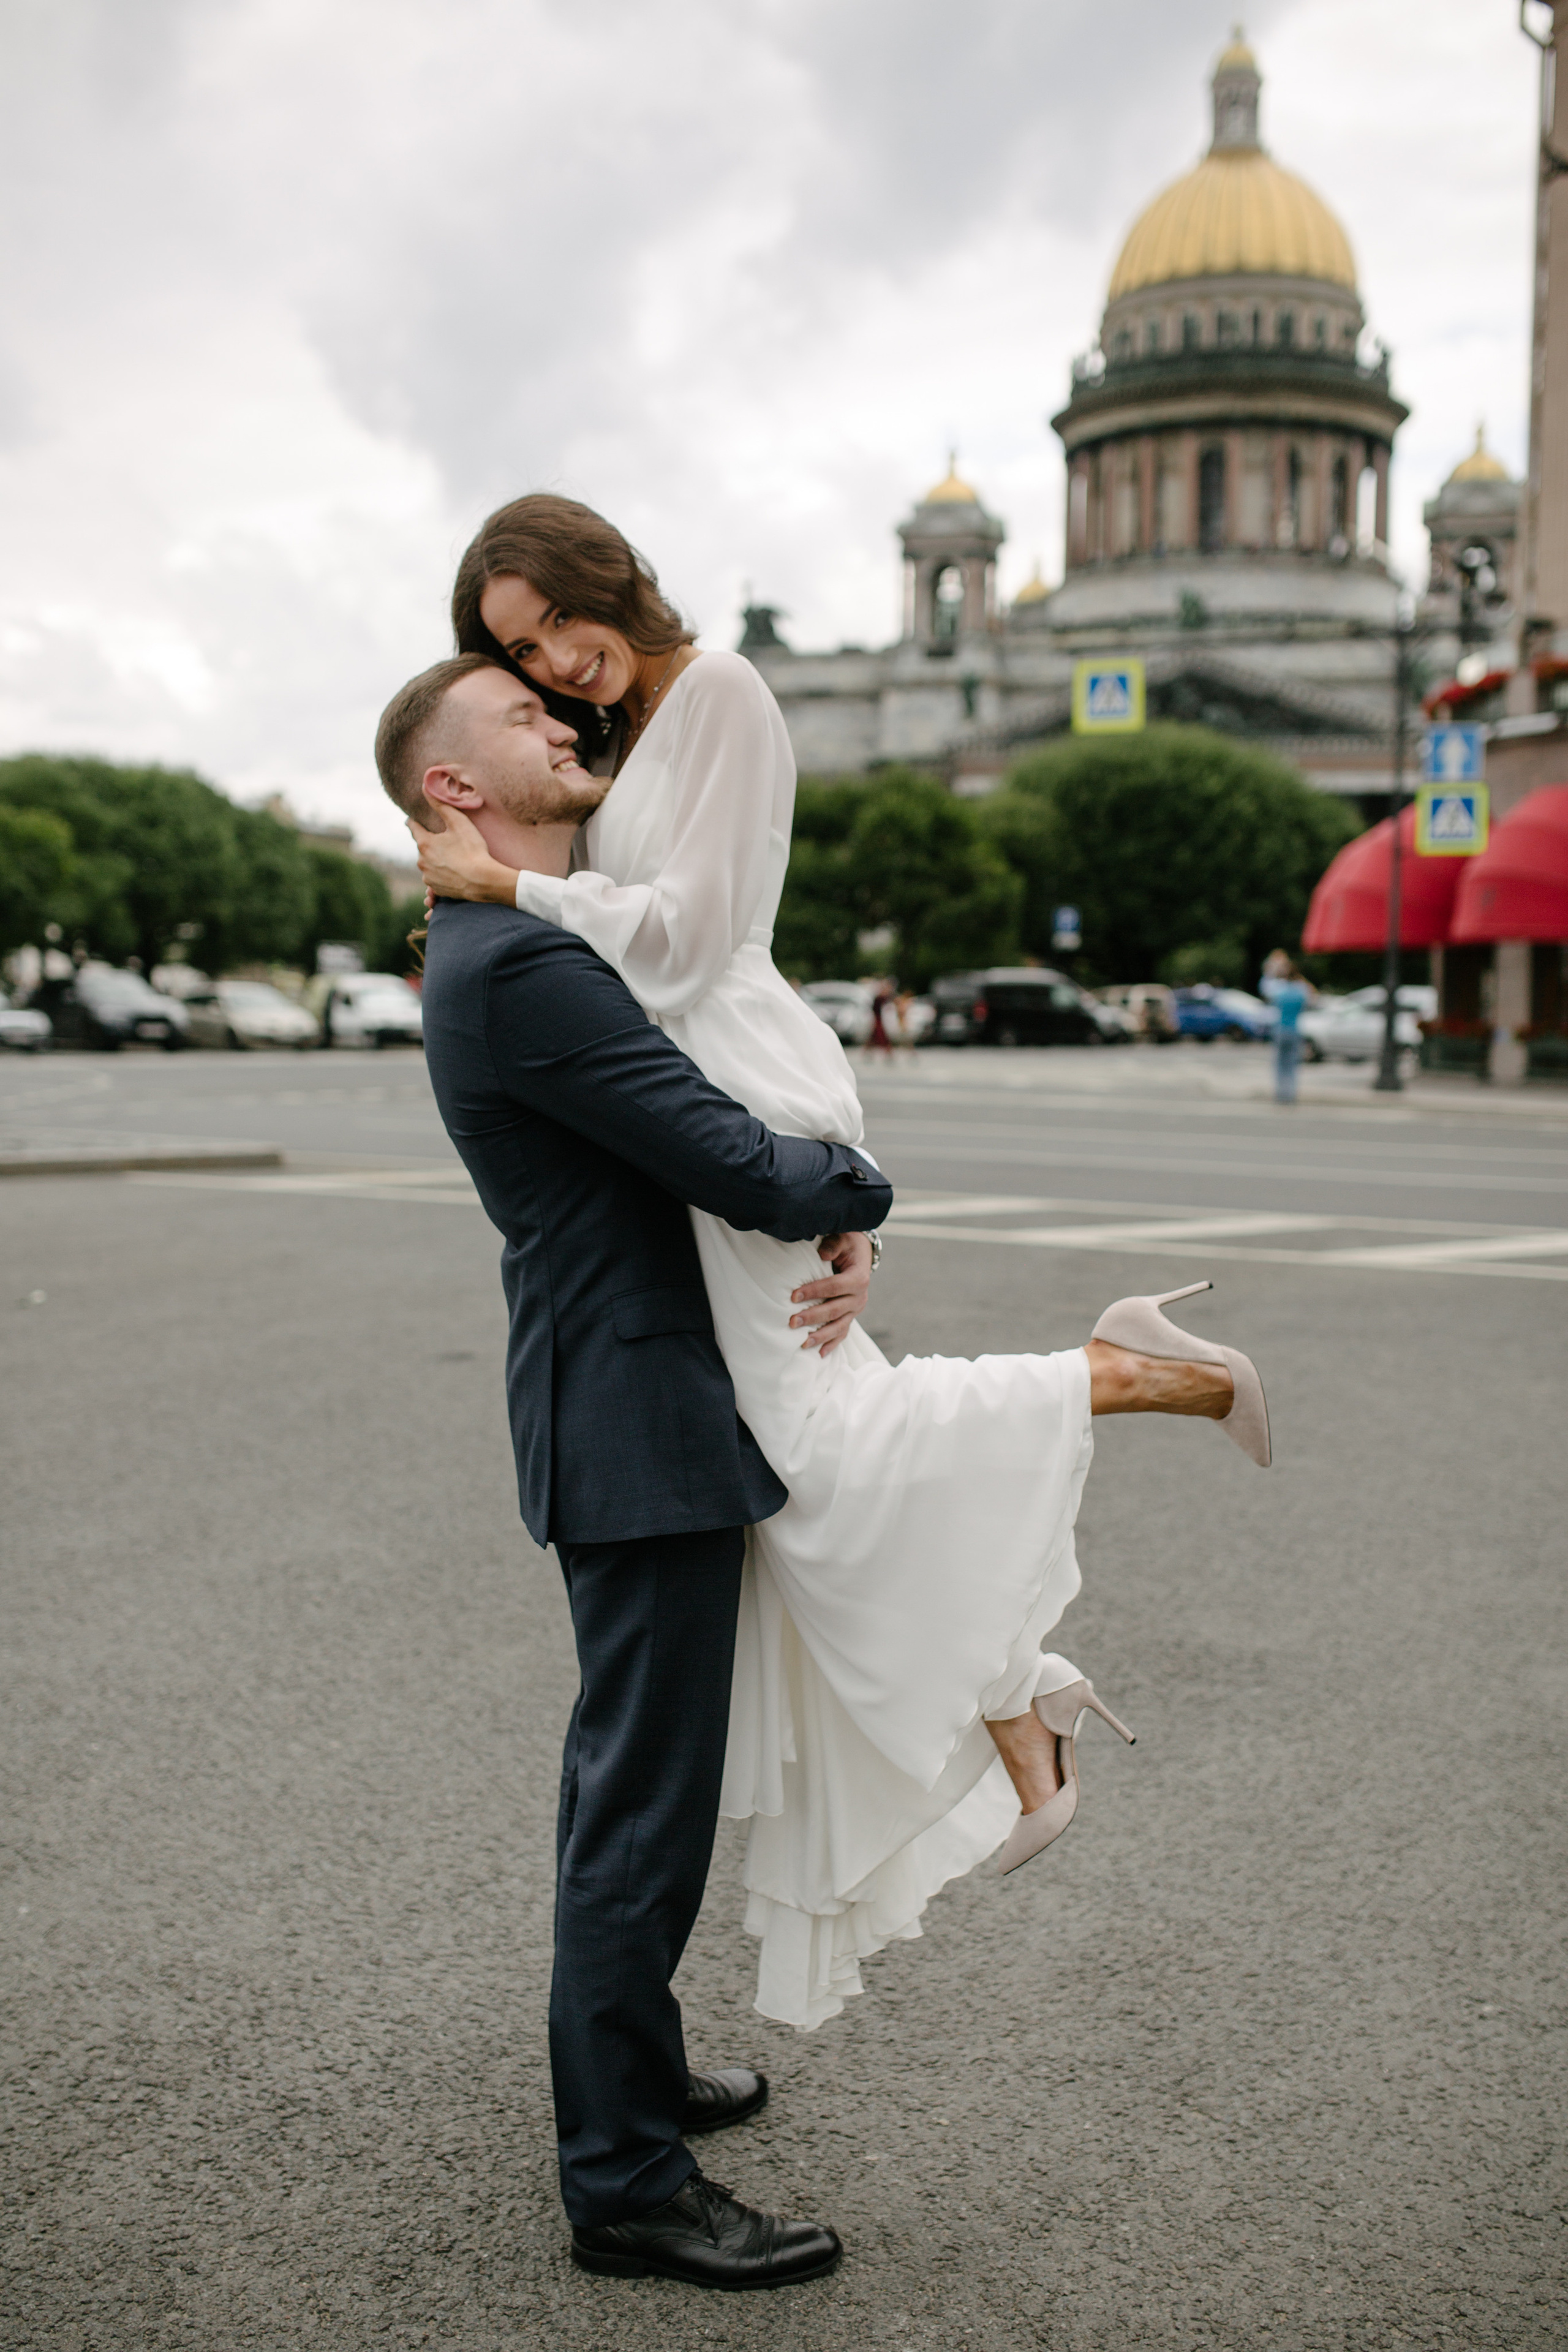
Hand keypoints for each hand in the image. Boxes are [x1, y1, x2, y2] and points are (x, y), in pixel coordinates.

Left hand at [408, 807, 519, 904]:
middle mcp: (422, 862)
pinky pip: (435, 881)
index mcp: (424, 844)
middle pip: (422, 847)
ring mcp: (428, 878)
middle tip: (444, 841)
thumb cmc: (472, 850)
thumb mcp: (459, 822)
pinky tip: (452, 875)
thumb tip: (426, 787)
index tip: (412, 819)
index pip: (413, 828)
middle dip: (430, 843)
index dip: (413, 821)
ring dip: (435, 861)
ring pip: (428, 865)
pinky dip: (440, 877)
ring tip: (451, 859)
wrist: (483, 881)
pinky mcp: (437, 890)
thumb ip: (441, 804)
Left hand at [789, 1230, 872, 1355]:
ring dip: (820, 1336)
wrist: (861, 1254)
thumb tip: (822, 1255)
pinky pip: (842, 1333)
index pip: (834, 1287)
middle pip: (834, 1310)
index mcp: (858, 1278)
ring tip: (802, 1343)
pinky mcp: (851, 1316)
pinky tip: (820, 1354)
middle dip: (812, 1317)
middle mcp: (859, 1297)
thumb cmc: (847, 1244)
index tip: (793, 1296)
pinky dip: (832, 1344)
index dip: (814, 1291)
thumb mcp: (843, 1238)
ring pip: (839, 1326)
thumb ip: (833, 1244)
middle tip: (792, 1322)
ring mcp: (856, 1309)